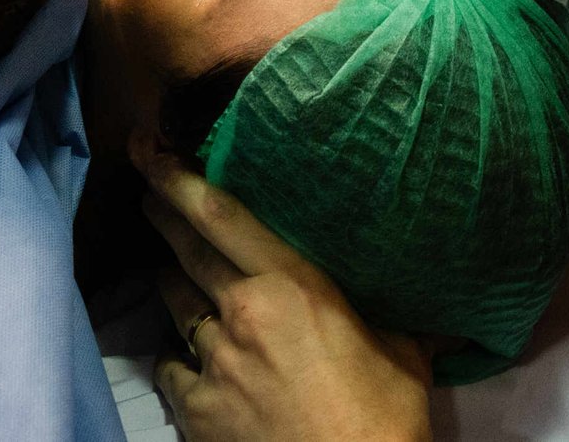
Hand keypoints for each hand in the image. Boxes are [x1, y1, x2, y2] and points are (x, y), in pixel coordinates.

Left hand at [135, 144, 432, 441]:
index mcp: (292, 286)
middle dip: (163, 219)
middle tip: (147, 194)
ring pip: (175, 308)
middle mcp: (241, 314)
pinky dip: (175, 358)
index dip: (179, 180)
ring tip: (173, 279)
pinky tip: (182, 357)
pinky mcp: (196, 411)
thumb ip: (387, 313)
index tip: (153, 153)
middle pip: (185, 254)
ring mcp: (213, 363)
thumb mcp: (401, 348)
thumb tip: (421, 297)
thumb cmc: (386, 415)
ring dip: (173, 290)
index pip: (221, 217)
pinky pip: (170, 368)